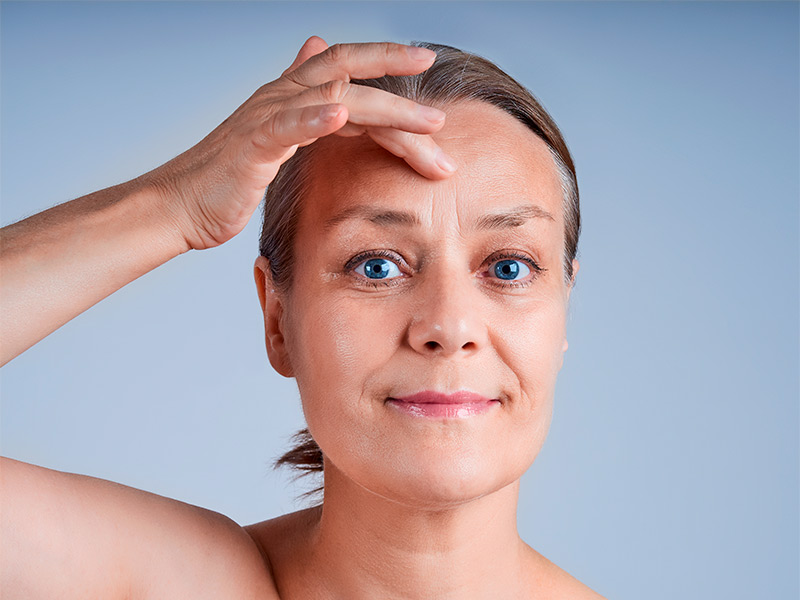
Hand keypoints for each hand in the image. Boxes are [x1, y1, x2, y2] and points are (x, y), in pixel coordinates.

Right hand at [142, 36, 455, 251]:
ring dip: (386, 108)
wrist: (180, 206)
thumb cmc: (229, 182)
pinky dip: (316, 116)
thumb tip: (330, 79)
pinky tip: (344, 113)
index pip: (349, 71)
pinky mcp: (251, 145)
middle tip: (445, 106)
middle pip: (349, 69)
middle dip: (399, 75)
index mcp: (291, 97)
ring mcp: (266, 117)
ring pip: (335, 96)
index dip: (388, 63)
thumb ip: (307, 111)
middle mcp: (281, 96)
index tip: (427, 65)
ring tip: (426, 124)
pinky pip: (288, 125)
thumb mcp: (276, 142)